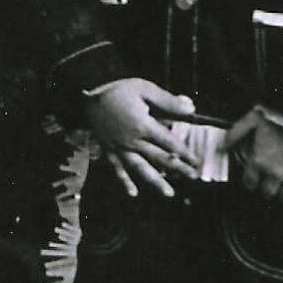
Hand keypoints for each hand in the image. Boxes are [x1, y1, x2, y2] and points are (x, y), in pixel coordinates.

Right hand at [82, 78, 202, 197]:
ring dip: (156, 181)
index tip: (196, 161)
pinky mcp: (109, 151)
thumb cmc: (117, 90)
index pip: (169, 143)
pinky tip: (133, 193)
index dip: (184, 152)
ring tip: (169, 194)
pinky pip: (117, 169)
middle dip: (178, 168)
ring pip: (141, 168)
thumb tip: (191, 107)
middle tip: (192, 177)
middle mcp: (133, 141)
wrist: (86, 94)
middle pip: (159, 158)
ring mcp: (120, 148)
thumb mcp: (144, 88)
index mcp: (143, 126)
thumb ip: (167, 100)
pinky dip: (124, 182)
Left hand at [223, 106, 282, 204]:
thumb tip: (222, 146)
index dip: (251, 182)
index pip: (250, 182)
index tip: (253, 180)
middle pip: (268, 192)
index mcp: (259, 160)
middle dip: (268, 189)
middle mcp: (276, 172)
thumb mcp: (253, 118)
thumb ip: (236, 132)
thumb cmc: (280, 115)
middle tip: (271, 184)